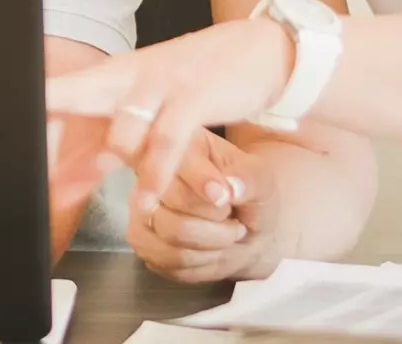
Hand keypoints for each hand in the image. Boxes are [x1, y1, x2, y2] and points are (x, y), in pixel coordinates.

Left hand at [45, 18, 291, 213]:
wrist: (256, 48)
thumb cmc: (190, 81)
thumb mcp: (145, 103)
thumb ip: (108, 140)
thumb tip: (70, 180)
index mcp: (109, 74)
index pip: (59, 91)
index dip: (32, 115)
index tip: (4, 138)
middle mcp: (127, 75)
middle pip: (74, 93)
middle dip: (46, 117)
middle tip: (24, 146)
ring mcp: (161, 84)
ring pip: (124, 122)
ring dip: (110, 156)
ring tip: (97, 183)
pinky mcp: (194, 97)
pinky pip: (169, 140)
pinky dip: (156, 174)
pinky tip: (147, 199)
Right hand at [128, 129, 278, 282]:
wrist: (246, 229)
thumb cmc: (250, 195)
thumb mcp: (262, 180)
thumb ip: (248, 179)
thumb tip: (229, 186)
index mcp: (179, 140)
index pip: (173, 157)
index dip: (199, 181)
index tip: (225, 198)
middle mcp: (150, 168)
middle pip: (171, 198)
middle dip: (214, 217)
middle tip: (232, 217)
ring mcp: (139, 205)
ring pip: (171, 232)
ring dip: (212, 242)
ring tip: (227, 234)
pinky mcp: (141, 238)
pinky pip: (166, 258)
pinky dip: (199, 261)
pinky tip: (211, 250)